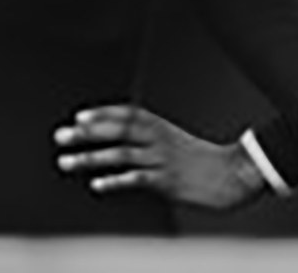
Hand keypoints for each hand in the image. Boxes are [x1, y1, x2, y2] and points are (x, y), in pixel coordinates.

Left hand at [55, 106, 264, 210]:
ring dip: (91, 157)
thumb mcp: (180, 144)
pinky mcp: (168, 181)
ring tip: (65, 161)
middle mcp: (162, 141)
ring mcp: (164, 160)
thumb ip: (154, 144)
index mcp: (165, 129)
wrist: (235, 175)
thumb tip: (127, 144)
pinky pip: (138, 179)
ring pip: (122, 154)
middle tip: (61, 135)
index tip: (80, 116)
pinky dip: (116, 181)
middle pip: (120, 131)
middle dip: (88, 133)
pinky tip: (97, 184)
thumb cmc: (206, 162)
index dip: (104, 113)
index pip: (130, 114)